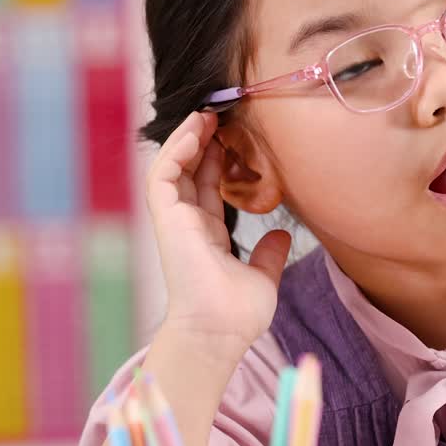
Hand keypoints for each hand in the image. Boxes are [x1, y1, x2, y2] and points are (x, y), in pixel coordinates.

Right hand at [145, 111, 290, 358]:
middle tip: (222, 113)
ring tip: (206, 113)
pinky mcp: (166, 219)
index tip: (234, 136)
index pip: (208, 187)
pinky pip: (165, 174)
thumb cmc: (237, 313)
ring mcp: (174, 220)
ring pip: (173, 167)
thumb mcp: (263, 277)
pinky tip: (196, 130)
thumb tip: (281, 233)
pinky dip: (177, 149)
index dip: (218, 159)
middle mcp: (187, 224)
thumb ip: (268, 254)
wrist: (220, 332)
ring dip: (187, 138)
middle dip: (203, 141)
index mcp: (206, 235)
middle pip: (190, 170)